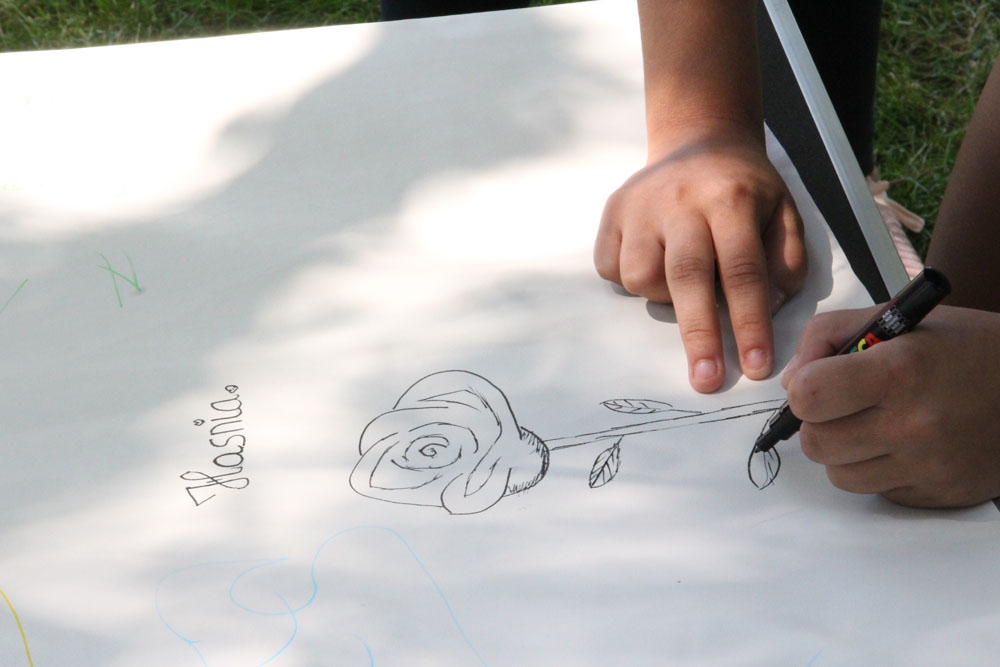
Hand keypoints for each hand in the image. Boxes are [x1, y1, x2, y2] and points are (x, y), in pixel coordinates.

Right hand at [595, 126, 806, 392]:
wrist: (699, 140)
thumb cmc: (745, 189)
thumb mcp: (784, 212)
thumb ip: (786, 259)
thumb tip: (769, 307)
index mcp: (731, 200)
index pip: (743, 271)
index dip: (750, 323)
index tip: (755, 368)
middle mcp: (681, 201)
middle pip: (686, 276)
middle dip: (698, 334)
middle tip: (705, 381)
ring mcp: (640, 206)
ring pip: (639, 275)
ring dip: (662, 297)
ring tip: (681, 282)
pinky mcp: (611, 212)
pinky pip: (610, 267)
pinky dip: (628, 279)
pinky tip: (653, 261)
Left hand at [782, 305, 999, 506]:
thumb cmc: (963, 348)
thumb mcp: (899, 317)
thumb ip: (830, 334)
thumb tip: (790, 379)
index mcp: (900, 371)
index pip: (809, 397)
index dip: (805, 388)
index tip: (822, 380)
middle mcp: (914, 425)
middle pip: (816, 443)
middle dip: (819, 422)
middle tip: (845, 405)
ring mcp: (928, 467)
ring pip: (839, 475)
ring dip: (845, 452)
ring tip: (876, 424)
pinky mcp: (938, 496)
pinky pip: (876, 492)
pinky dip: (878, 470)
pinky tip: (905, 446)